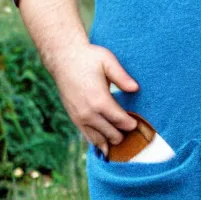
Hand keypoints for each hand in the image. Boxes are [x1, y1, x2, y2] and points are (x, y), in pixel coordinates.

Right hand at [51, 43, 139, 157]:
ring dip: (110, 141)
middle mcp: (88, 113)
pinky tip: (104, 143)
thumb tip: (136, 88)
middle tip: (133, 134)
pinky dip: (97, 141)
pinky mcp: (73, 117)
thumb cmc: (89, 57)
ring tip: (121, 140)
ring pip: (97, 139)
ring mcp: (79, 117)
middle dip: (122, 134)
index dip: (130, 124)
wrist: (63, 58)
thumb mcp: (108, 61)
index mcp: (99, 100)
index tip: (137, 124)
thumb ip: (122, 76)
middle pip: (110, 133)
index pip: (119, 120)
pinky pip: (86, 136)